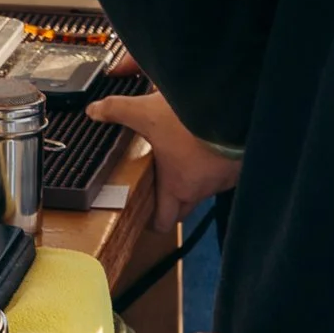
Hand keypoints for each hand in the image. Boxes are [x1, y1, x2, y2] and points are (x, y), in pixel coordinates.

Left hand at [91, 76, 241, 237]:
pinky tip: (208, 147)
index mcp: (176, 185)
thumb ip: (118, 110)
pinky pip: (224, 173)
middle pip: (184, 208)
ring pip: (205, 189)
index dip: (153, 222)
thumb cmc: (192, 119)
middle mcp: (201, 189)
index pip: (164, 220)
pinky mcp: (240, 165)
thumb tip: (93, 110)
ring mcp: (223, 179)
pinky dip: (215, 166)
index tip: (145, 218)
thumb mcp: (147, 111)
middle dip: (172, 203)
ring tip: (183, 160)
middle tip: (159, 188)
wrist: (234, 109)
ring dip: (195, 181)